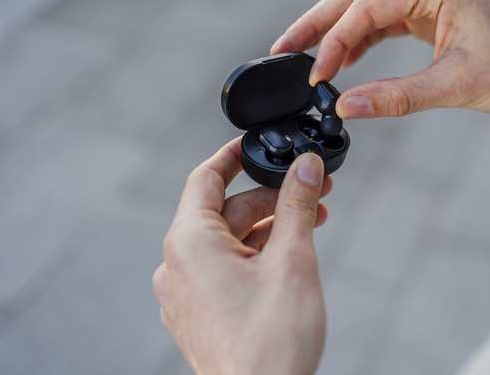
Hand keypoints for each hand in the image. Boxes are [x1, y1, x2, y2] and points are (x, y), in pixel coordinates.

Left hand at [153, 137, 331, 374]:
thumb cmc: (271, 345)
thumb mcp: (292, 262)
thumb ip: (296, 206)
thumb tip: (305, 167)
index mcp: (190, 244)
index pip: (205, 178)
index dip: (233, 155)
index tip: (257, 144)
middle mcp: (177, 266)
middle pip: (224, 211)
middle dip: (270, 198)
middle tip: (312, 190)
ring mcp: (185, 295)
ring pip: (227, 242)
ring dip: (268, 228)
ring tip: (312, 221)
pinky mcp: (198, 315)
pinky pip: (223, 269)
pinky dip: (254, 255)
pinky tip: (288, 255)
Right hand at [271, 0, 489, 121]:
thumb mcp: (452, 87)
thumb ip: (396, 97)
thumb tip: (345, 107)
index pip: (367, 6)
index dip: (333, 41)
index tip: (314, 75)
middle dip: (317, 22)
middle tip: (283, 51)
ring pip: (363, 1)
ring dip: (333, 28)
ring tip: (303, 56)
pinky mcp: (426, 7)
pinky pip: (380, 15)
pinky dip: (357, 36)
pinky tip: (342, 60)